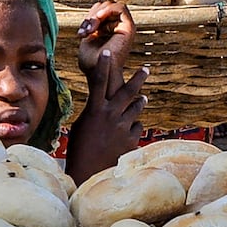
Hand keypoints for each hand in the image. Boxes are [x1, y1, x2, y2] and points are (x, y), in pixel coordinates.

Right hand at [65, 60, 148, 182]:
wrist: (88, 173)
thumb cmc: (80, 149)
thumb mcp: (83, 126)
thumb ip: (96, 113)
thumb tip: (104, 106)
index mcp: (94, 110)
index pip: (98, 81)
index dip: (102, 65)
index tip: (107, 52)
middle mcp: (110, 115)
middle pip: (127, 90)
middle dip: (138, 78)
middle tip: (146, 69)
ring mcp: (122, 127)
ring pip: (137, 108)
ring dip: (139, 102)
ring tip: (142, 98)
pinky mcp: (131, 140)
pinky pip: (137, 127)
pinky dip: (133, 128)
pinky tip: (127, 133)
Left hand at [76, 0, 134, 88]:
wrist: (99, 74)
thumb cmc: (92, 62)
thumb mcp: (88, 37)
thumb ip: (91, 23)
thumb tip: (90, 13)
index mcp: (111, 30)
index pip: (100, 11)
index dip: (88, 18)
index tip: (80, 34)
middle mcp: (120, 28)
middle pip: (105, 6)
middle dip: (91, 15)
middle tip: (83, 32)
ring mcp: (126, 27)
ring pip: (111, 5)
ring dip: (96, 14)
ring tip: (89, 30)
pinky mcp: (129, 28)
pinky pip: (120, 7)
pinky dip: (107, 10)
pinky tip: (97, 20)